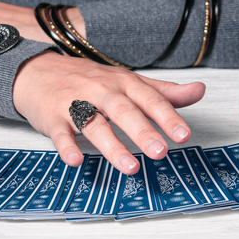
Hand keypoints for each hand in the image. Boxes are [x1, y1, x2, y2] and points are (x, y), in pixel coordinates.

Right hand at [13, 51, 204, 173]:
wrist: (40, 71)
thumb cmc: (89, 80)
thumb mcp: (128, 82)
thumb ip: (163, 91)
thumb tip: (198, 91)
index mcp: (123, 83)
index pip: (149, 99)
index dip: (167, 117)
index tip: (184, 135)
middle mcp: (101, 91)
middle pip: (123, 112)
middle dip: (142, 132)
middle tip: (160, 152)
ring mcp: (75, 104)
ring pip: (95, 125)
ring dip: (112, 147)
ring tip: (130, 167)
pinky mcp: (54, 118)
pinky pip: (61, 134)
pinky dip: (67, 147)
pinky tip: (76, 160)